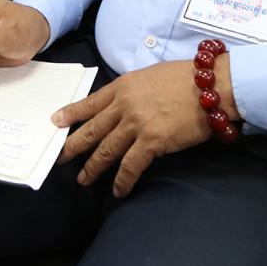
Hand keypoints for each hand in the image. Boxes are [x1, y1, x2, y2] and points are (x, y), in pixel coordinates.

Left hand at [55, 58, 239, 197]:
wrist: (211, 85)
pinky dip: (122, 180)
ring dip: (93, 167)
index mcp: (123, 86)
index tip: (56, 121)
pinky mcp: (152, 141)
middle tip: (59, 157)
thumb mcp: (151, 75)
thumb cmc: (186, 78)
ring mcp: (136, 123)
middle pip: (92, 129)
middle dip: (73, 145)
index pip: (91, 102)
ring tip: (83, 179)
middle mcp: (124, 104)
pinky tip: (118, 190)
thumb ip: (134, 89)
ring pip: (106, 150)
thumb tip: (126, 100)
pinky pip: (130, 165)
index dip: (72, 113)